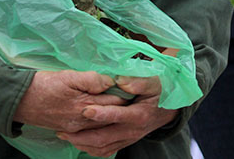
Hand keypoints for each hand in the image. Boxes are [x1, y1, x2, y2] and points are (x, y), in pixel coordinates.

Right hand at [13, 70, 130, 133]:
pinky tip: (104, 117)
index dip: (125, 92)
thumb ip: (91, 79)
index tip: (135, 87)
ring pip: (102, 124)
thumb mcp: (68, 76)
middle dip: (121, 105)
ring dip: (111, 115)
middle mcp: (82, 120)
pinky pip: (90, 130)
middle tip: (134, 96)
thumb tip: (110, 81)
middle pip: (110, 114)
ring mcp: (75, 128)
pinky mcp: (69, 130)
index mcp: (84, 105)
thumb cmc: (43, 85)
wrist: (20, 101)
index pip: (114, 100)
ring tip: (121, 106)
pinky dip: (99, 123)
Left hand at [57, 75, 177, 156]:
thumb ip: (138, 81)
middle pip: (104, 137)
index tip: (85, 109)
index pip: (117, 116)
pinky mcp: (125, 142)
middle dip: (82, 135)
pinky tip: (79, 143)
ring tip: (65, 136)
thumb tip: (120, 81)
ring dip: (82, 144)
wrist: (169, 107)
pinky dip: (91, 150)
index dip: (101, 114)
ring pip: (102, 147)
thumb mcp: (153, 82)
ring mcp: (128, 139)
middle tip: (63, 130)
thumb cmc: (160, 90)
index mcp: (139, 115)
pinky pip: (106, 151)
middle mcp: (132, 131)